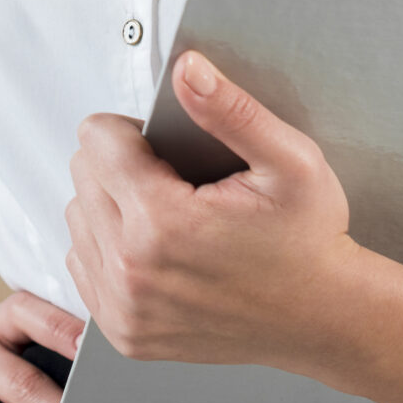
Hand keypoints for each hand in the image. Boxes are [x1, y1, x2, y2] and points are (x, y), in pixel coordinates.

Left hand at [63, 49, 402, 402]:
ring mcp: (124, 308)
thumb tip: (187, 69)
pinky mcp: (124, 333)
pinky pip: (83, 265)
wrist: (324, 319)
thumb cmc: (310, 242)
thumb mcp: (291, 162)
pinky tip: (153, 248)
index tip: (164, 147)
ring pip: (78, 219)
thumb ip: (230, 109)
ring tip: (165, 215)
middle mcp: (132, 270)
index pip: (94, 140)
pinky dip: (109, 248)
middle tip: (173, 181)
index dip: (130, 131)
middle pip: (82, 177)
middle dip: (119, 166)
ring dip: (111, 207)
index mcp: (162, 222)